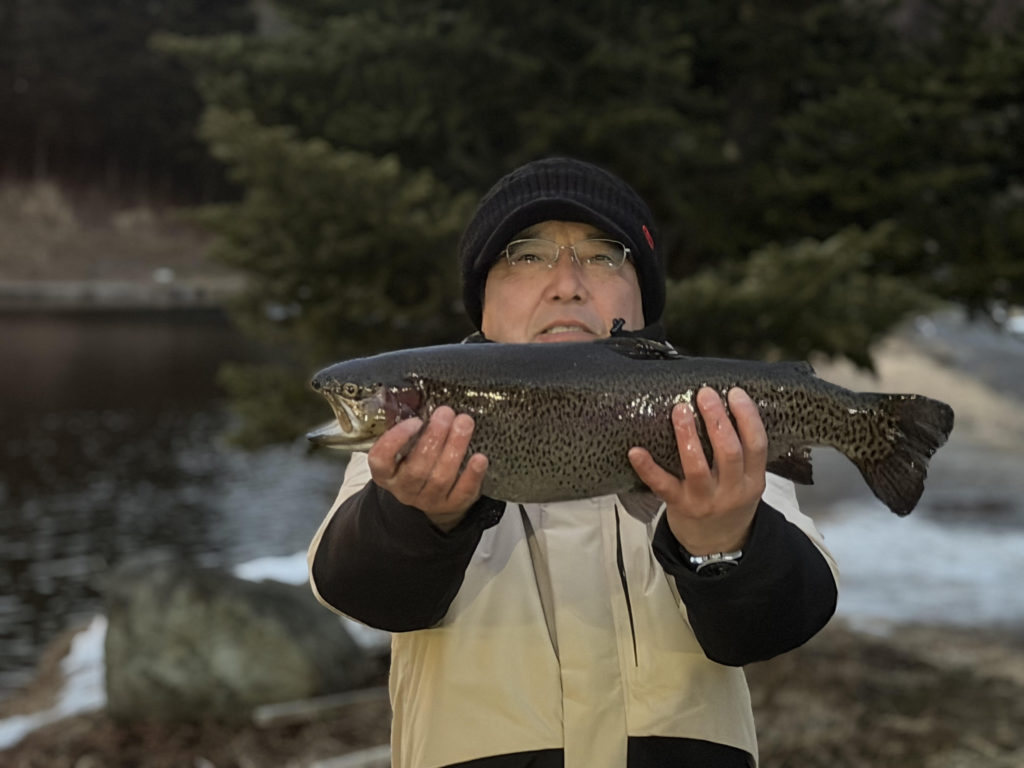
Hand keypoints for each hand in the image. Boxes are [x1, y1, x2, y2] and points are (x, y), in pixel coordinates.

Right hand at [367, 406, 488, 531]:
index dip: (396, 440)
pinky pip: (462, 492)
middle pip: (416, 468)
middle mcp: (404, 488)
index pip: (381, 459)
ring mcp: (427, 500)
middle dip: (434, 438)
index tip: (415, 421)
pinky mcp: (451, 505)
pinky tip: (479, 458)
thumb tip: (422, 396)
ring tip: (464, 423)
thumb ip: (409, 427)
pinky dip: (472, 475)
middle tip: (446, 414)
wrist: (431, 493)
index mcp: (386, 472)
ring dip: (454, 448)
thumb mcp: (405, 446)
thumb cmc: (417, 460)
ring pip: (440, 478)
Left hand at [628, 387, 766, 554]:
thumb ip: (741, 452)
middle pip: (728, 452)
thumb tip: (723, 404)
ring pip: (697, 466)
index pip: (756, 445)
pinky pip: (662, 486)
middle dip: (717, 420)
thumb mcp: (746, 481)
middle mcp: (731, 491)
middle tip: (705, 394)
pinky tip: (636, 451)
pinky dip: (648, 468)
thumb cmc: (729, 501)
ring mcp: (704, 500)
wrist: (717, 545)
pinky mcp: (679, 506)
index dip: (748, 417)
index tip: (735, 392)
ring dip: (688, 435)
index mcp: (752, 480)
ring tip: (680, 410)